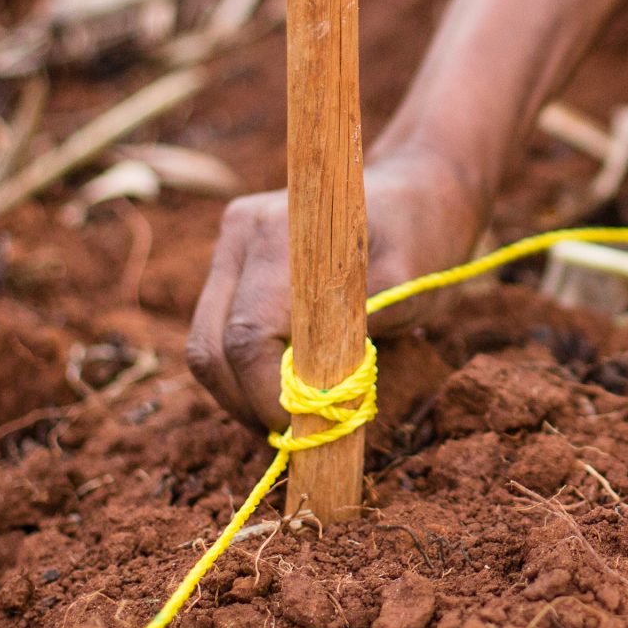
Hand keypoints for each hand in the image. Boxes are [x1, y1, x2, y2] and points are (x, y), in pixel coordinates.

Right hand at [187, 147, 489, 432]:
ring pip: (205, 345)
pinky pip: (216, 331)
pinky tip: (282, 383)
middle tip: (294, 434)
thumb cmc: (422, 241)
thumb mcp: (408, 293)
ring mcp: (230, 243)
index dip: (265, 396)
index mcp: (286, 233)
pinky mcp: (229, 260)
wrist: (416, 193)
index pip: (247, 338)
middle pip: (210, 347)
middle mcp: (243, 231)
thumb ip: (354, 341)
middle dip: (245, 403)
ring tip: (289, 414)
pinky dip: (241, 369)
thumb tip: (310, 403)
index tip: (303, 427)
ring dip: (239, 392)